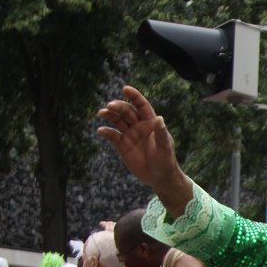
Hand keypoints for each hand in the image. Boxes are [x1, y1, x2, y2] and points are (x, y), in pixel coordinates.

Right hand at [97, 86, 192, 215]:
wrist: (159, 178)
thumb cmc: (165, 161)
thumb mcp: (164, 147)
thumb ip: (161, 133)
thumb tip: (159, 118)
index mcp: (150, 122)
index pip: (141, 105)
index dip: (134, 96)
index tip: (126, 89)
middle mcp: (138, 126)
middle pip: (126, 111)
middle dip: (118, 107)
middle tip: (110, 106)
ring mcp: (129, 134)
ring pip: (117, 121)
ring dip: (109, 115)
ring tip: (102, 113)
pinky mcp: (122, 145)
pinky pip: (112, 136)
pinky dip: (106, 132)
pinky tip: (101, 131)